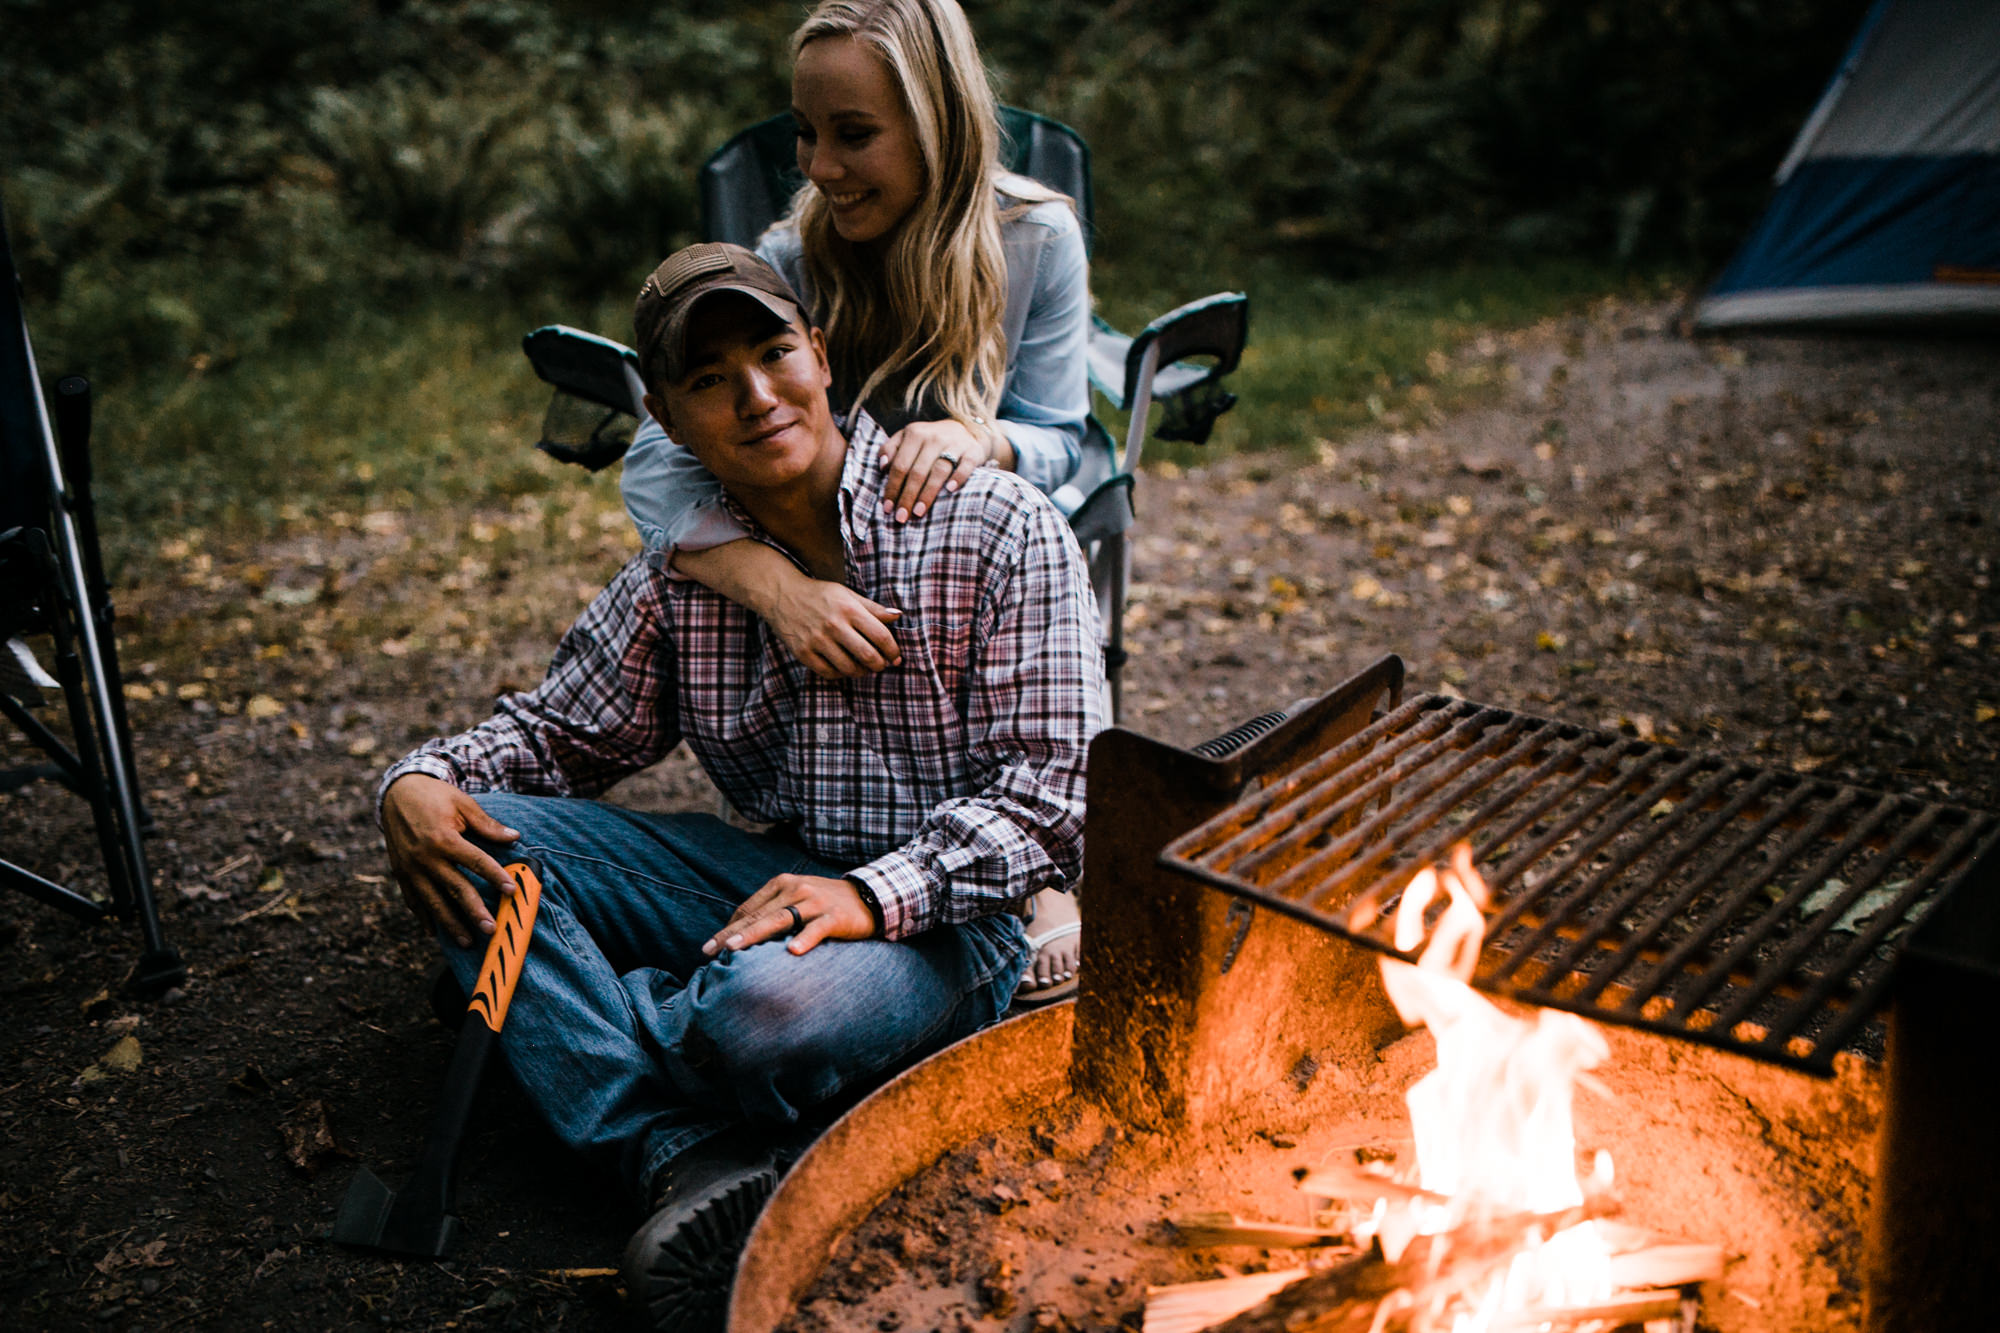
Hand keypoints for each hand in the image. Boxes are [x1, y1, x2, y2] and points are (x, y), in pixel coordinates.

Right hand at [380, 774, 520, 946]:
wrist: (397, 792)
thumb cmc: (435, 797)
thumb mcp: (463, 804)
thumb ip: (487, 825)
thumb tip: (514, 837)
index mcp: (443, 838)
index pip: (475, 861)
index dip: (495, 876)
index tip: (512, 891)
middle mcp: (425, 857)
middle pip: (454, 888)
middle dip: (474, 911)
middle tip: (491, 929)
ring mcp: (410, 868)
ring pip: (433, 902)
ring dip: (450, 924)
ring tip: (467, 942)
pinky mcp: (400, 873)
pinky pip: (413, 900)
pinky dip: (424, 917)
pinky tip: (435, 933)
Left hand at [702, 873, 876, 957]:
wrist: (869, 897)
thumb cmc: (825, 903)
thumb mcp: (796, 900)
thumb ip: (772, 911)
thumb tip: (740, 933)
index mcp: (782, 884)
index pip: (749, 908)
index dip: (728, 927)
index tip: (710, 946)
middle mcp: (796, 889)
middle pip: (758, 914)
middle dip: (732, 933)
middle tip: (711, 950)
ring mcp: (815, 901)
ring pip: (780, 919)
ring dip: (755, 934)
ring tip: (735, 949)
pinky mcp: (835, 916)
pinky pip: (817, 928)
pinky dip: (805, 939)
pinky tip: (792, 952)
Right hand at [766, 575, 903, 678]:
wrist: (781, 594)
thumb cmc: (819, 595)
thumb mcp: (847, 594)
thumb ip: (873, 608)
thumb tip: (898, 616)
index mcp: (848, 609)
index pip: (880, 636)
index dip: (893, 650)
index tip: (896, 656)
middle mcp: (833, 625)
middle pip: (868, 656)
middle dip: (880, 665)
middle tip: (882, 665)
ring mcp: (817, 640)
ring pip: (849, 668)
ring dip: (862, 672)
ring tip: (864, 668)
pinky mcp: (803, 653)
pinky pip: (829, 673)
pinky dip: (841, 674)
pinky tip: (845, 668)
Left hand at [880, 419, 1012, 522]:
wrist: (968, 430)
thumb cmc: (930, 441)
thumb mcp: (908, 437)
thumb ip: (891, 448)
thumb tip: (882, 466)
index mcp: (914, 433)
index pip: (900, 465)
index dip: (893, 487)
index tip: (888, 508)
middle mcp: (933, 437)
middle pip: (917, 471)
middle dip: (907, 496)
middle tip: (901, 516)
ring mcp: (954, 444)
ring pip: (939, 471)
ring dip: (928, 493)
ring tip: (919, 512)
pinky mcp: (973, 451)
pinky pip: (966, 465)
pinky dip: (959, 477)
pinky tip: (950, 490)